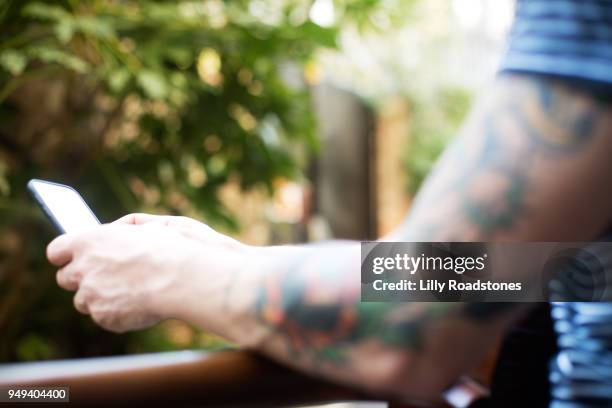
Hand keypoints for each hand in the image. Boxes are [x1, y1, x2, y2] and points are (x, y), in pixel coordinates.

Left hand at [46, 214, 249, 332]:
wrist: (186, 278)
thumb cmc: (175, 247)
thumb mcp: (153, 225)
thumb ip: (126, 229)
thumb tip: (115, 233)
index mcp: (89, 241)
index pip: (56, 250)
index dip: (65, 254)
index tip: (73, 257)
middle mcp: (83, 269)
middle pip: (65, 279)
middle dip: (82, 277)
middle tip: (105, 275)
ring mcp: (92, 296)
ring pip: (83, 301)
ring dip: (100, 296)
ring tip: (129, 291)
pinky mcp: (104, 317)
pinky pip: (104, 317)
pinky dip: (118, 312)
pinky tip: (140, 303)